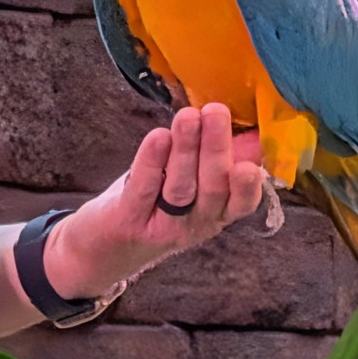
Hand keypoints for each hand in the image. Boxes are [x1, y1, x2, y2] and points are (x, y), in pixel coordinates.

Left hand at [44, 103, 264, 298]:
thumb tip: (254, 130)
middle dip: (215, 149)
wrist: (103, 246)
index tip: (251, 162)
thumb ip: (218, 159)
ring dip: (186, 150)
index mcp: (216, 213)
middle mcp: (195, 224)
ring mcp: (162, 225)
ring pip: (180, 188)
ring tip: (189, 116)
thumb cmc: (154, 203)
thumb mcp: (192, 183)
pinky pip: (143, 189)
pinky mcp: (129, 220)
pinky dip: (151, 162)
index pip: (241, 203)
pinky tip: (159, 137)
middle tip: (217, 112)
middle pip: (211, 188)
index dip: (248, 186)